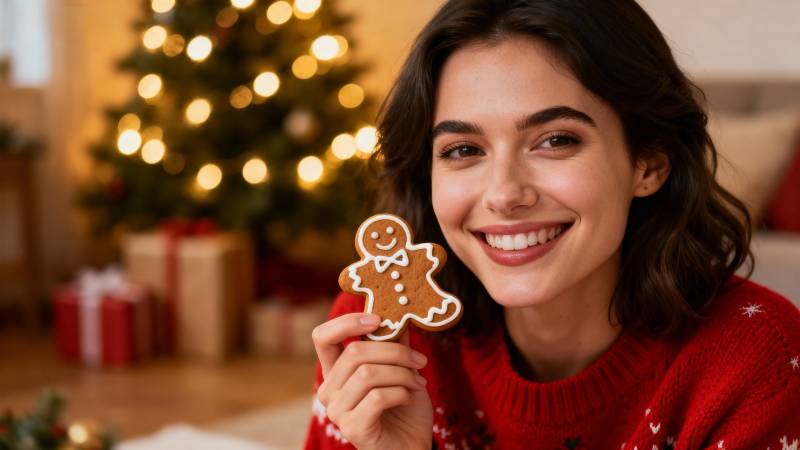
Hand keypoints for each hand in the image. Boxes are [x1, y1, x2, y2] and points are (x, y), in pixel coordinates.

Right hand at [312, 313, 432, 449]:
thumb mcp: (400, 368)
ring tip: (419, 382)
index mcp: (336, 372)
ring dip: (402, 374)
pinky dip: (401, 392)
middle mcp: (329, 390)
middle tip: (420, 361)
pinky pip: (377, 397)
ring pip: (368, 373)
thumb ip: (394, 342)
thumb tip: (397, 311)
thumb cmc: (403, 408)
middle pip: (354, 352)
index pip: (322, 337)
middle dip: (395, 352)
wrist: (411, 446)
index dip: (346, 322)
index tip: (377, 319)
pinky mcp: (352, 427)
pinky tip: (409, 398)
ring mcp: (337, 410)